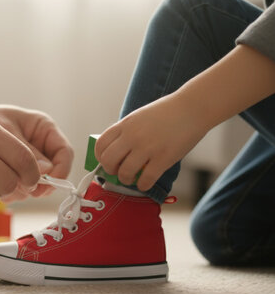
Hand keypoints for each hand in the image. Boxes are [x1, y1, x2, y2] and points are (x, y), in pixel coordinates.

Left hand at [0, 98, 73, 201]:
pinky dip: (10, 193)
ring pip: (36, 186)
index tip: (47, 184)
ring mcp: (28, 164)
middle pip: (52, 174)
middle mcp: (40, 147)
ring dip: (21, 190)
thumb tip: (45, 171)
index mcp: (44, 129)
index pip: (64, 152)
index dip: (60, 170)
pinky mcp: (16, 176)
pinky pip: (21, 190)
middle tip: (16, 187)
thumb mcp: (4, 130)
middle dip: (36, 184)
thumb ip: (23, 151)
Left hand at [94, 95, 209, 191]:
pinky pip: (146, 179)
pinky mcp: (163, 158)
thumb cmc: (167, 112)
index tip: (105, 162)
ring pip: (125, 173)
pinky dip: (143, 185)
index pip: (101, 144)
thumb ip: (127, 131)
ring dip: (126, 180)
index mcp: (125, 125)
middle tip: (117, 172)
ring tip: (131, 179)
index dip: (100, 157)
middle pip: (108, 160)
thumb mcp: (139, 116)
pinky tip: (145, 184)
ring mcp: (147, 147)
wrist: (192, 107)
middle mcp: (132, 136)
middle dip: (110, 170)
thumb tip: (117, 150)